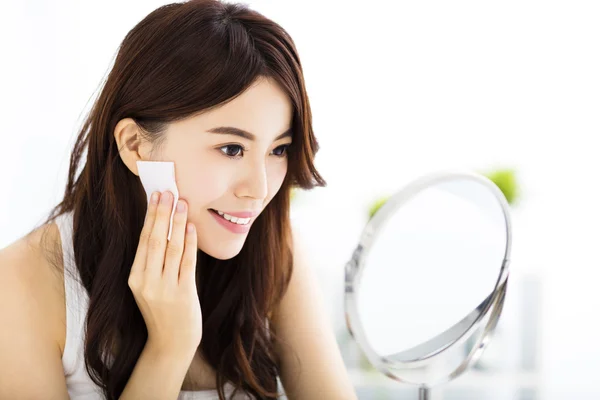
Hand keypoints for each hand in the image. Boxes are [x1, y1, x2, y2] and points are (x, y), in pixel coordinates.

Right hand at [128, 190, 201, 356]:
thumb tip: (162, 226)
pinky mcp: (183, 293)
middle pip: (155, 240)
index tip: (155, 196)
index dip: (150, 217)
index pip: (143, 241)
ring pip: (171, 248)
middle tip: (168, 192)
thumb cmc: (162, 310)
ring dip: (177, 223)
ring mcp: (165, 288)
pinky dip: (190, 243)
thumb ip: (152, 262)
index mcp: (135, 278)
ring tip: (182, 203)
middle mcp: (147, 282)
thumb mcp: (148, 286)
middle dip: (162, 213)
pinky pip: (187, 262)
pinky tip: (192, 227)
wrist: (172, 342)